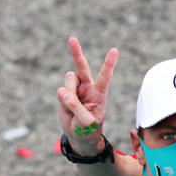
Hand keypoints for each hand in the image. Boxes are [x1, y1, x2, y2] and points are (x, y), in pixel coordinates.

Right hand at [57, 37, 117, 154]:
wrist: (79, 137)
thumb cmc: (88, 130)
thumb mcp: (86, 123)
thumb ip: (75, 107)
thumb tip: (62, 90)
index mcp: (99, 94)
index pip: (105, 76)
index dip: (109, 63)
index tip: (114, 50)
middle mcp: (88, 88)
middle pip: (82, 67)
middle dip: (76, 53)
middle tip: (72, 39)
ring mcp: (76, 90)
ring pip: (68, 80)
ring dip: (69, 92)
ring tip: (73, 107)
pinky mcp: (65, 94)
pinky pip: (61, 91)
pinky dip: (62, 99)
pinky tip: (68, 109)